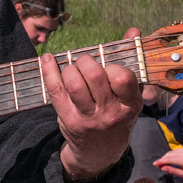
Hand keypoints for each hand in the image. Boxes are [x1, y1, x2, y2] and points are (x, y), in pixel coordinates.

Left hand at [43, 28, 143, 182]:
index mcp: (130, 104)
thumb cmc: (116, 114)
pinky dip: (49, 71)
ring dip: (70, 68)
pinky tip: (48, 60)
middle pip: (95, 77)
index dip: (112, 65)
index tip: (108, 66)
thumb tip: (134, 31)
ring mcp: (88, 118)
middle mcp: (110, 112)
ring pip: (74, 83)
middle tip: (85, 63)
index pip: (122, 78)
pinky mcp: (68, 119)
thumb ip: (130, 61)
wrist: (100, 152)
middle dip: (87, 62)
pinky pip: (55, 90)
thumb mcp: (129, 95)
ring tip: (73, 69)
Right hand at [154, 147, 182, 182]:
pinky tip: (170, 160)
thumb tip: (162, 168)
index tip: (155, 164)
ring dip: (166, 157)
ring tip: (163, 163)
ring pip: (171, 152)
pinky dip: (171, 155)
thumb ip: (172, 170)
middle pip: (168, 154)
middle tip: (158, 165)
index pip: (168, 159)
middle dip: (162, 160)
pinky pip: (175, 151)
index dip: (160, 161)